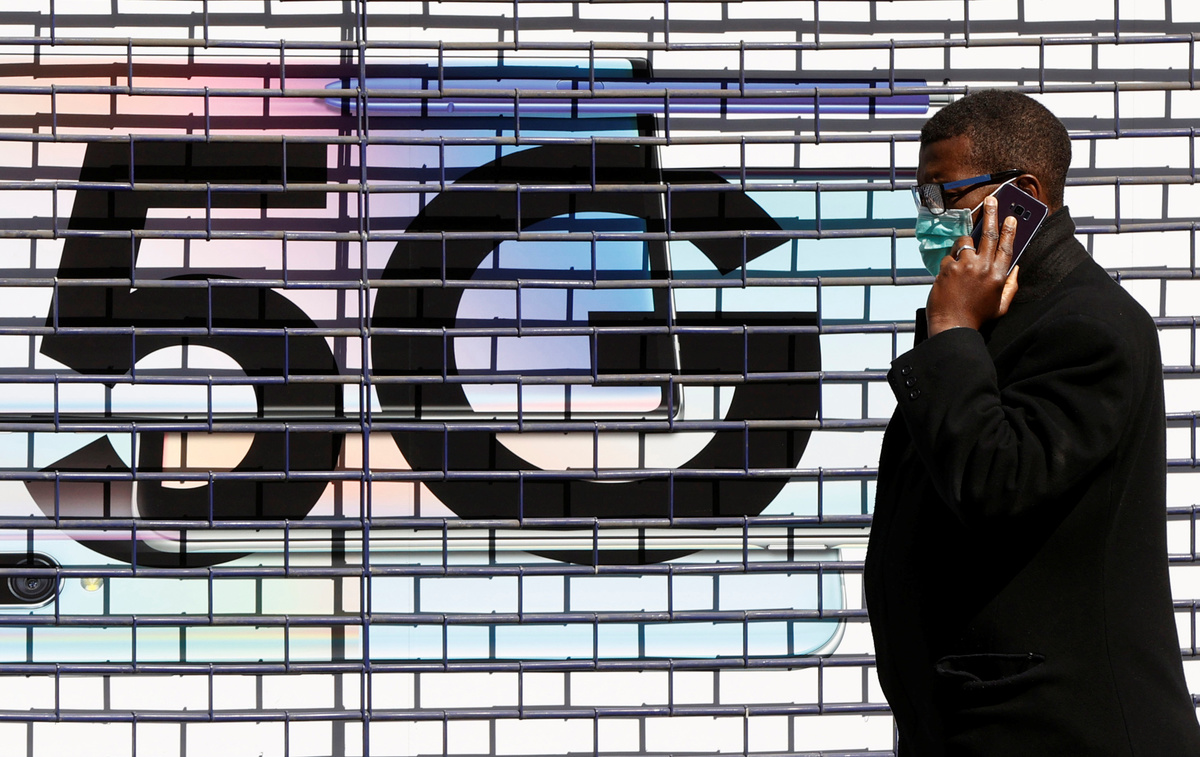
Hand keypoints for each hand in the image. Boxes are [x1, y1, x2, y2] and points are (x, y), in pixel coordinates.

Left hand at [926, 195, 1020, 335]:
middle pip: (989, 234)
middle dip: (992, 214)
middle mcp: (984, 268)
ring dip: (964, 245)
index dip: (1010, 229)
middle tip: (992, 200)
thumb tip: (1015, 268)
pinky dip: (950, 262)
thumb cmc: (977, 318)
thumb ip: (1010, 285)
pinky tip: (949, 276)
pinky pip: (950, 256)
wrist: (952, 327)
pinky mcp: (948, 268)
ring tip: (962, 257)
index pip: (1007, 246)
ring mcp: (965, 266)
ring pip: (965, 243)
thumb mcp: (1001, 306)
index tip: (1011, 217)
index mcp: (999, 276)